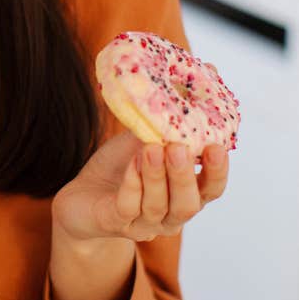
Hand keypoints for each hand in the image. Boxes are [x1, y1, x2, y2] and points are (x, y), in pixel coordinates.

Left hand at [52, 77, 229, 244]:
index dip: (217, 172)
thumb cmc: (119, 167)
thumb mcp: (142, 140)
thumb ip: (164, 121)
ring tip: (152, 148)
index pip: (210, 190)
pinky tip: (131, 164)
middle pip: (188, 204)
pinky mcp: (115, 222)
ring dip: (156, 176)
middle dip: (185, 175)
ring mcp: (143, 223)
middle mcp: (169, 215)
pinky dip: (132, 185)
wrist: (82, 196)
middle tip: (179, 148)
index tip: (217, 147)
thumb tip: (198, 75)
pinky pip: (127, 206)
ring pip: (157, 206)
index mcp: (184, 195)